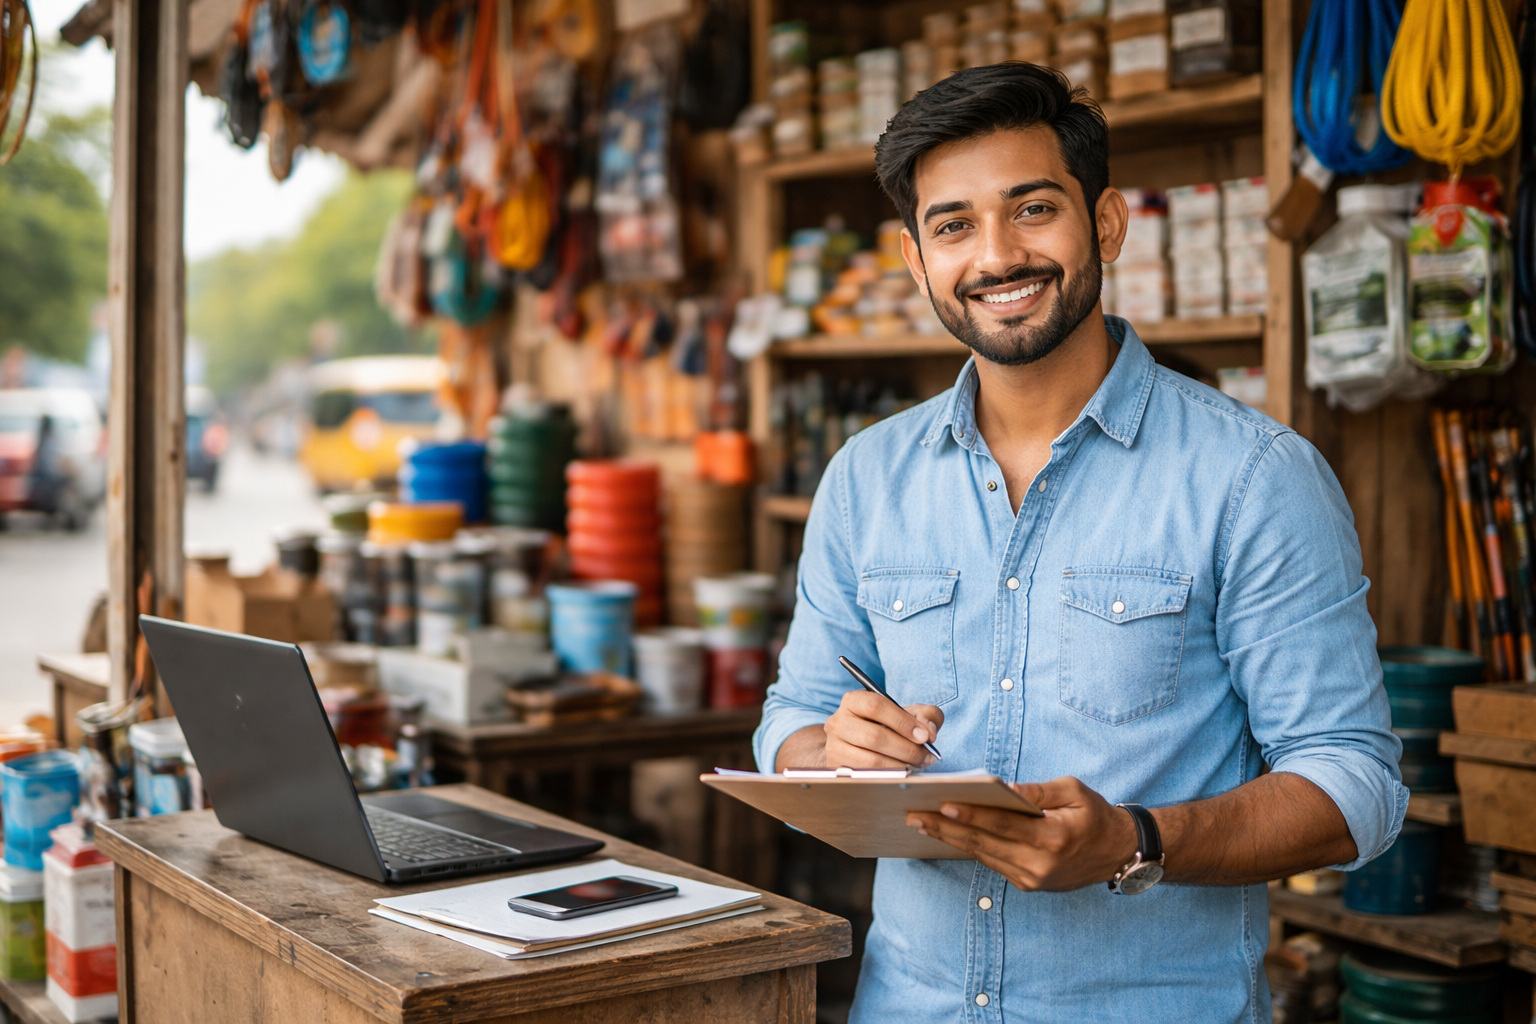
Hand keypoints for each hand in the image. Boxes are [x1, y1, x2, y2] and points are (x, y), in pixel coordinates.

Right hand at [822, 690, 943, 768]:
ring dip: (901, 766)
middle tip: (927, 756)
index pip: (876, 706)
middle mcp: (838, 722)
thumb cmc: (885, 726)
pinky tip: (902, 773)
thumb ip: (925, 715)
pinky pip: (867, 777)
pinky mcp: (837, 769)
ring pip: (871, 761)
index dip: (903, 722)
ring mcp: (834, 747)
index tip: (925, 736)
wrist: (857, 745)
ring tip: (917, 766)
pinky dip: (890, 777)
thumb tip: (928, 732)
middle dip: (907, 749)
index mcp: (853, 701)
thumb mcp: (906, 714)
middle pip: (874, 736)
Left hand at [906, 777, 1139, 890]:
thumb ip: (1037, 791)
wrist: (1118, 853)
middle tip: (914, 816)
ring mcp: (1032, 879)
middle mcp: (1040, 864)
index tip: (942, 804)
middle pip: (984, 844)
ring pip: (983, 856)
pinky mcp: (1027, 884)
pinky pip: (992, 862)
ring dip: (950, 840)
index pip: (1003, 825)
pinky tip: (946, 835)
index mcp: (1053, 838)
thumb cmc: (1094, 815)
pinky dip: (969, 848)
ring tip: (921, 823)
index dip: (971, 816)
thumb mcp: (1073, 791)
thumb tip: (1004, 788)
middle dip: (945, 829)